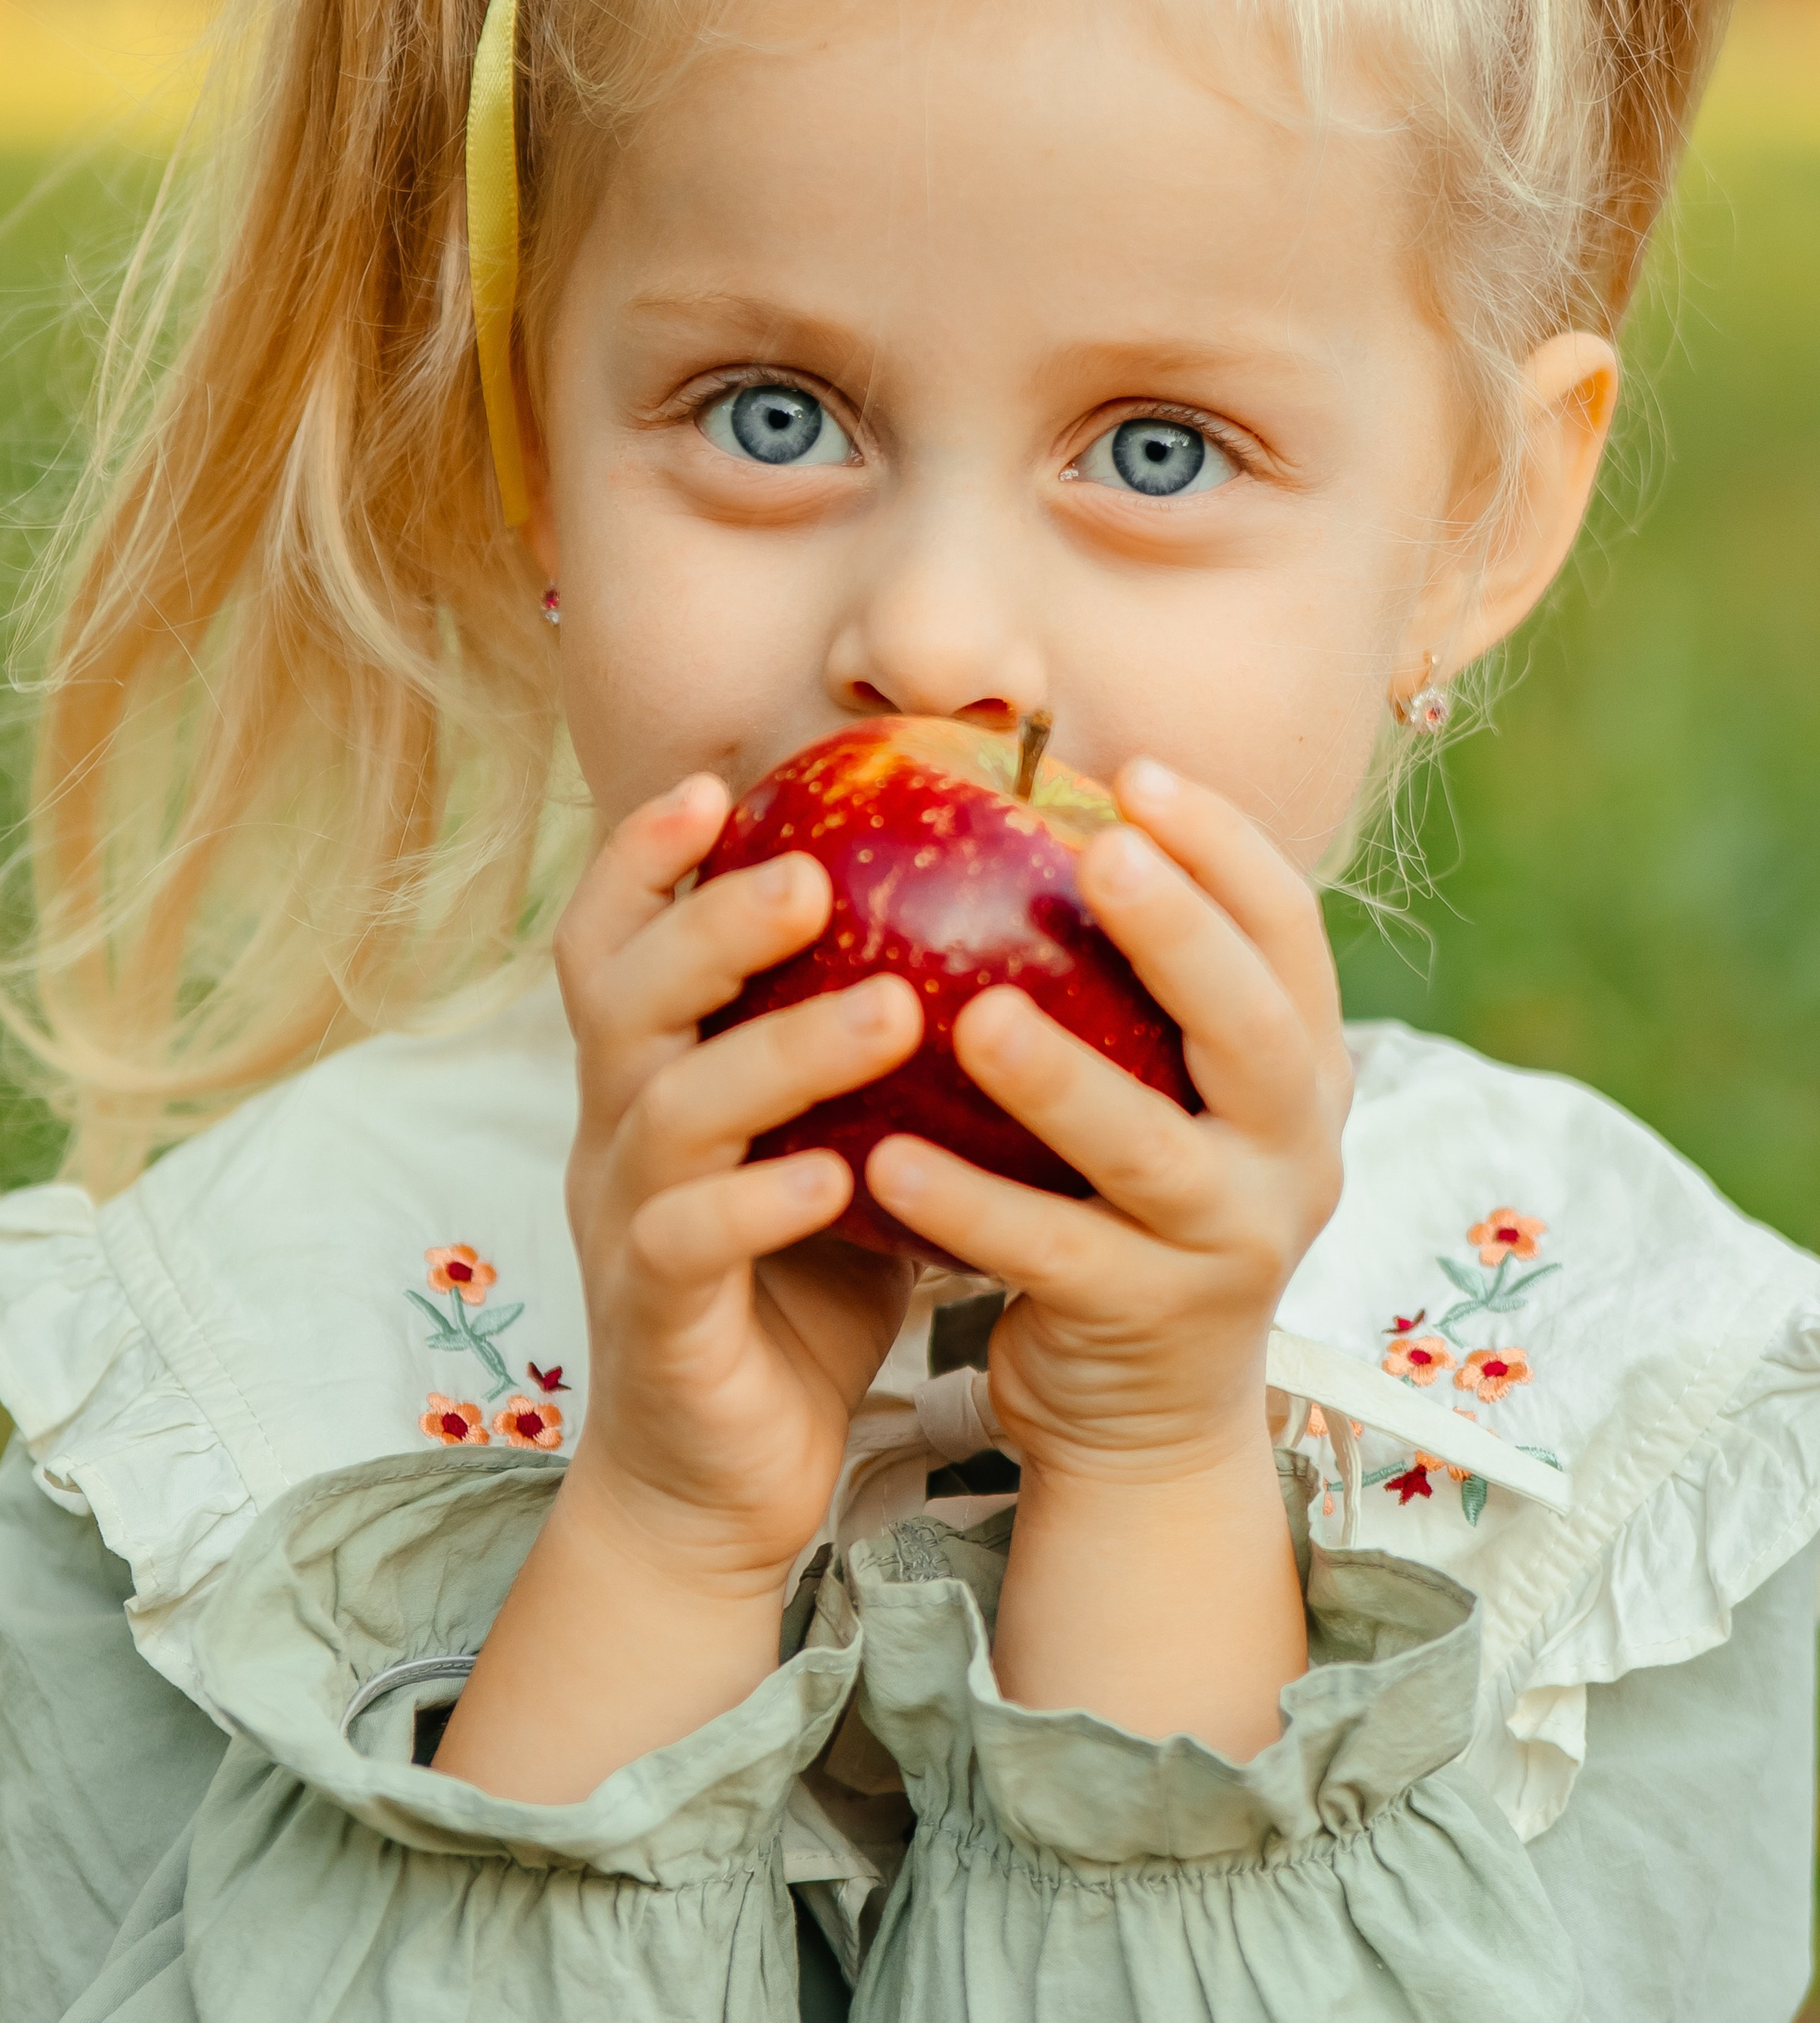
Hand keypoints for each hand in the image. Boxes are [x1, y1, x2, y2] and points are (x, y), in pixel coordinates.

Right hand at [438, 773, 920, 1802]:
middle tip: (811, 871)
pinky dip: (762, 1203)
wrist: (719, 1478)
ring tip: (891, 1010)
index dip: (646, 855)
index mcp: (650, 1074)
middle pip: (623, 996)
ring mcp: (626, 1225)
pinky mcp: (658, 1321)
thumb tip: (990, 919)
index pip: (614, 938)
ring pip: (669, 1110)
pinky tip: (840, 1179)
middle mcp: (616, 1132)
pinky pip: (691, 1245)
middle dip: (711, 924)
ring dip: (776, 1052)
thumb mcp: (826, 1134)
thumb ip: (861, 1041)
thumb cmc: (796, 1283)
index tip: (719, 780)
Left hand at [861, 759, 1347, 1749]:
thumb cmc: (1123, 1198)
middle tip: (1101, 852)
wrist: (1146, 1414)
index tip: (1139, 772)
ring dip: (1065, 1080)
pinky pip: (1053, 1257)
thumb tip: (1012, 803)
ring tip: (975, 1016)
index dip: (1226, 848)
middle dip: (1183, 936)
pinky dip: (973, 1206)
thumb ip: (1121, 976)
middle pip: (1254, 1030)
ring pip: (1152, 1153)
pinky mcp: (1152, 1325)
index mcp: (1300, 1067)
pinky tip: (885, 1160)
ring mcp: (1233, 1245)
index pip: (1288, 932)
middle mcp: (1295, 1149)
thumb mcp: (1159, 1083)